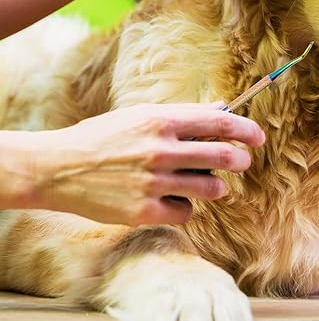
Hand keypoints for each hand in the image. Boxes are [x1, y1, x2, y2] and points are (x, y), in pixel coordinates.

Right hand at [23, 102, 264, 225]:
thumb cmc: (103, 137)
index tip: (258, 136)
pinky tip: (174, 200)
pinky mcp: (142, 211)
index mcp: (161, 121)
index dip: (246, 130)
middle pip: (222, 155)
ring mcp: (152, 182)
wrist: (58, 168)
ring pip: (210, 187)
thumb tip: (222, 108)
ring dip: (216, 185)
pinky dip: (186, 207)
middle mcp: (160, 150)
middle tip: (243, 161)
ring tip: (210, 183)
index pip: (218, 123)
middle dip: (240, 159)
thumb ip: (182, 115)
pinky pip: (185, 212)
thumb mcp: (140, 115)